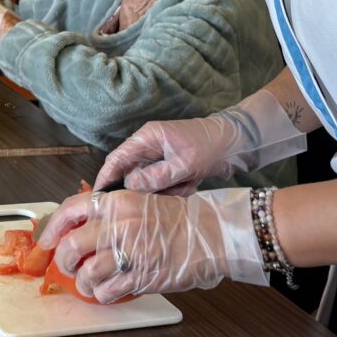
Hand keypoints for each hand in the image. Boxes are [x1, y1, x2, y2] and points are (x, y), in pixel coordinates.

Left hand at [36, 187, 265, 301]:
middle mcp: (117, 224)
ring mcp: (128, 251)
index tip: (46, 240)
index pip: (70, 210)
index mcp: (115, 202)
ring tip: (91, 283)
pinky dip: (102, 295)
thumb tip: (80, 227)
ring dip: (84, 283)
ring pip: (86, 274)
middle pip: (71, 247)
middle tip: (70, 266)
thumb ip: (109, 212)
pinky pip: (106, 291)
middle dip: (65, 261)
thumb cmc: (175, 218)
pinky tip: (108, 291)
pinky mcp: (139, 276)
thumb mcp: (138, 201)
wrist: (208, 234)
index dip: (52, 228)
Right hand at [94, 90, 306, 194]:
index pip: (116, 159)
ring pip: (149, 182)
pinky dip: (175, 189)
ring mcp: (159, 156)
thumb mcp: (183, 165)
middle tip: (166, 194)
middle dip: (147, 188)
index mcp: (147, 137)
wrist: (238, 143)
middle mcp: (149, 146)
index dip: (105, 178)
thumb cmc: (210, 147)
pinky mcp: (170, 166)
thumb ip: (155, 177)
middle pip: (132, 174)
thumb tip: (130, 188)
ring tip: (186, 185)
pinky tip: (192, 183)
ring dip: (165, 190)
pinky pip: (163, 184)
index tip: (97, 198)